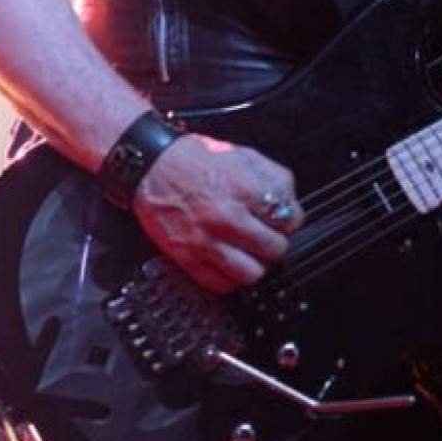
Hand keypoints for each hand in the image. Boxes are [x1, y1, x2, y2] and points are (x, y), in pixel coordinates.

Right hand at [131, 134, 300, 292]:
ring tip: (249, 252)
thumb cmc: (196, 160)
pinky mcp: (187, 258)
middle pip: (275, 250)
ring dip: (255, 264)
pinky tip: (228, 261)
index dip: (289, 220)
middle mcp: (227, 218)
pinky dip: (229, 277)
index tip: (281, 219)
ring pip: (251, 274)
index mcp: (245, 190)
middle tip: (266, 236)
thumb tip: (289, 204)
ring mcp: (206, 241)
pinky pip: (221, 284)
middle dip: (275, 242)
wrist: (151, 166)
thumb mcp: (244, 155)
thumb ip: (274, 179)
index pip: (290, 220)